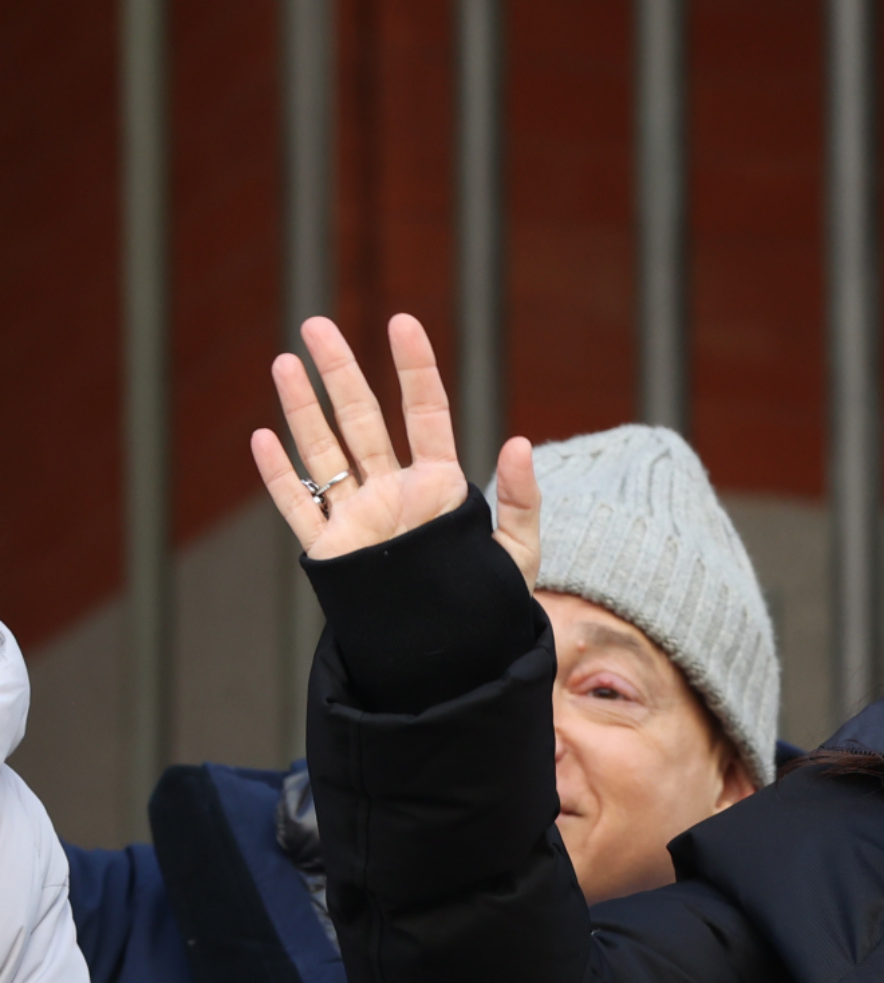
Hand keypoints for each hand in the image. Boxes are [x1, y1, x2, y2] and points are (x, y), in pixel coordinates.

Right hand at [249, 313, 540, 586]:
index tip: (402, 324)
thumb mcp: (517, 556)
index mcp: (439, 487)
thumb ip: (520, 502)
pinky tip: (263, 440)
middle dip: (340, 372)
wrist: (454, 659)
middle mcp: (394, 493)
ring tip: (286, 363)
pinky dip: (281, 477)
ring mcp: (360, 518)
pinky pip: (301, 507)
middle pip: (361, 419)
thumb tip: (520, 444)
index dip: (415, 369)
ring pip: (325, 452)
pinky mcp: (334, 553)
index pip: (425, 414)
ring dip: (302, 410)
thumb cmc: (489, 607)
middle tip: (317, 325)